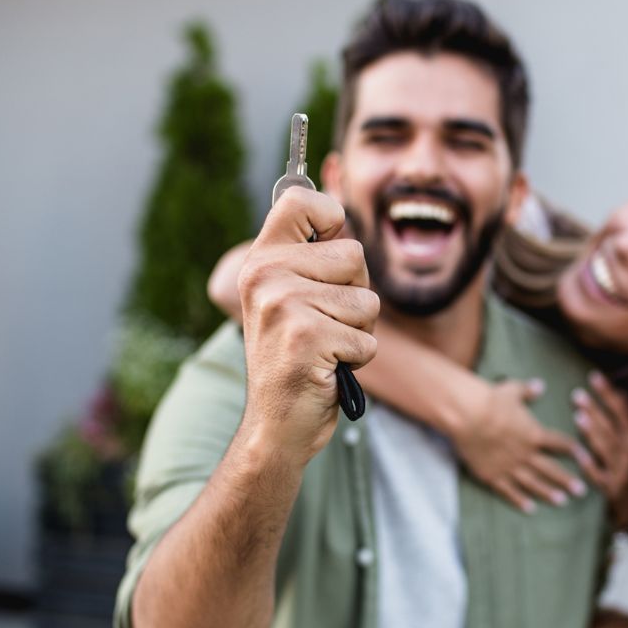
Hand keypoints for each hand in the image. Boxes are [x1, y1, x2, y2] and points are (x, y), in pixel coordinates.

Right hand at [237, 189, 377, 460]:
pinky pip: (367, 338)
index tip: (329, 245)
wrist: (275, 427)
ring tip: (326, 348)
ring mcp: (283, 306)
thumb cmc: (295, 360)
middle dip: (356, 294)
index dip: (331, 216)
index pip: (299, 200)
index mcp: (260, 260)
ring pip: (367, 301)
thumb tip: (338, 207)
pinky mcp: (306, 337)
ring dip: (359, 331)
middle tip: (325, 324)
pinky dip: (359, 359)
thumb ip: (308, 258)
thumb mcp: (289, 298)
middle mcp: (265, 276)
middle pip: (354, 255)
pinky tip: (328, 369)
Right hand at [455, 379, 584, 513]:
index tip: (586, 458)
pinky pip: (509, 491)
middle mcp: (526, 453)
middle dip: (568, 480)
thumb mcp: (512, 390)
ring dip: (549, 492)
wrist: (468, 416)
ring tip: (562, 501)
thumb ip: (527, 390)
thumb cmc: (490, 400)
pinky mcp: (492, 475)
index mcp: (534, 433)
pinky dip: (519, 500)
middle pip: (552, 469)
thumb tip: (539, 385)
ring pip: (534, 483)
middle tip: (582, 491)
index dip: (574, 450)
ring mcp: (510, 467)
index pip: (560, 443)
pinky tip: (530, 508)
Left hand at [571, 371, 627, 524]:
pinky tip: (578, 455)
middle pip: (612, 427)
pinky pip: (599, 475)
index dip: (608, 393)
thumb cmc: (626, 467)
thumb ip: (626, 419)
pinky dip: (590, 465)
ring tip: (578, 418)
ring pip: (606, 449)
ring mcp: (621, 470)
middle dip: (596, 410)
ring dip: (593, 433)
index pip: (622, 410)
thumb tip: (621, 392)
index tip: (594, 376)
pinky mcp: (611, 488)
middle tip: (577, 395)